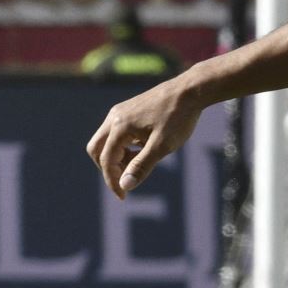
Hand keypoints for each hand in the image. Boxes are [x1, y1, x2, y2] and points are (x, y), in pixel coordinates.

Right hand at [86, 78, 205, 198]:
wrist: (191, 91)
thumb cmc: (179, 118)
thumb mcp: (163, 146)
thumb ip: (142, 166)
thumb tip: (124, 186)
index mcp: (119, 127)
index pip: (106, 160)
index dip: (113, 181)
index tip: (123, 196)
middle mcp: (114, 118)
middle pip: (97, 150)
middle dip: (108, 169)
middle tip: (126, 182)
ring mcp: (120, 112)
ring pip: (106, 140)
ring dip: (117, 157)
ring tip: (140, 164)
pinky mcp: (128, 110)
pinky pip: (117, 132)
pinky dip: (124, 146)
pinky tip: (144, 149)